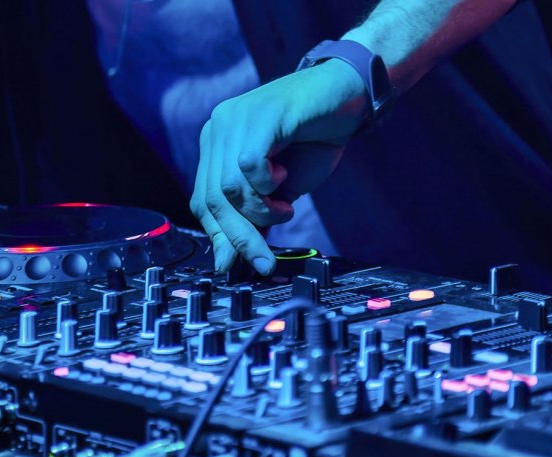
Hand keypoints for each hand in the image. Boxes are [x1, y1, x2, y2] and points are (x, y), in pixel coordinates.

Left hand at [190, 58, 366, 273]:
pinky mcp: (260, 115)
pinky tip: (284, 178)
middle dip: (239, 238)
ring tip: (286, 207)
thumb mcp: (281, 187)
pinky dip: (268, 184)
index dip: (218, 237)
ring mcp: (236, 119)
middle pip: (214, 199)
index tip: (233, 266)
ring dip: (262, 211)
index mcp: (217, 144)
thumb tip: (235, 257)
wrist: (348, 95)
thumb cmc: (315, 138)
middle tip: (263, 261)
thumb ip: (256, 213)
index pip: (203, 200)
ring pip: (230, 188)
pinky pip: (248, 166)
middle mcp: (218, 129)